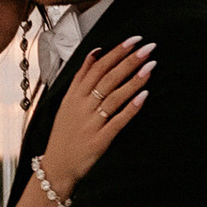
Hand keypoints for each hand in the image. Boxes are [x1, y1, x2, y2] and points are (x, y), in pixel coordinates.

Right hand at [37, 36, 153, 194]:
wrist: (56, 166)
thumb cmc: (64, 133)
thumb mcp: (67, 101)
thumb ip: (81, 76)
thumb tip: (95, 52)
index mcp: (74, 95)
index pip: (97, 67)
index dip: (116, 52)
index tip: (133, 40)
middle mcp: (82, 107)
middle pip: (107, 78)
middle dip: (129, 61)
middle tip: (148, 47)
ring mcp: (91, 123)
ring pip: (114, 97)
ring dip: (133, 81)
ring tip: (150, 66)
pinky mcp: (99, 140)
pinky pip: (117, 122)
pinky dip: (130, 109)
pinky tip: (143, 97)